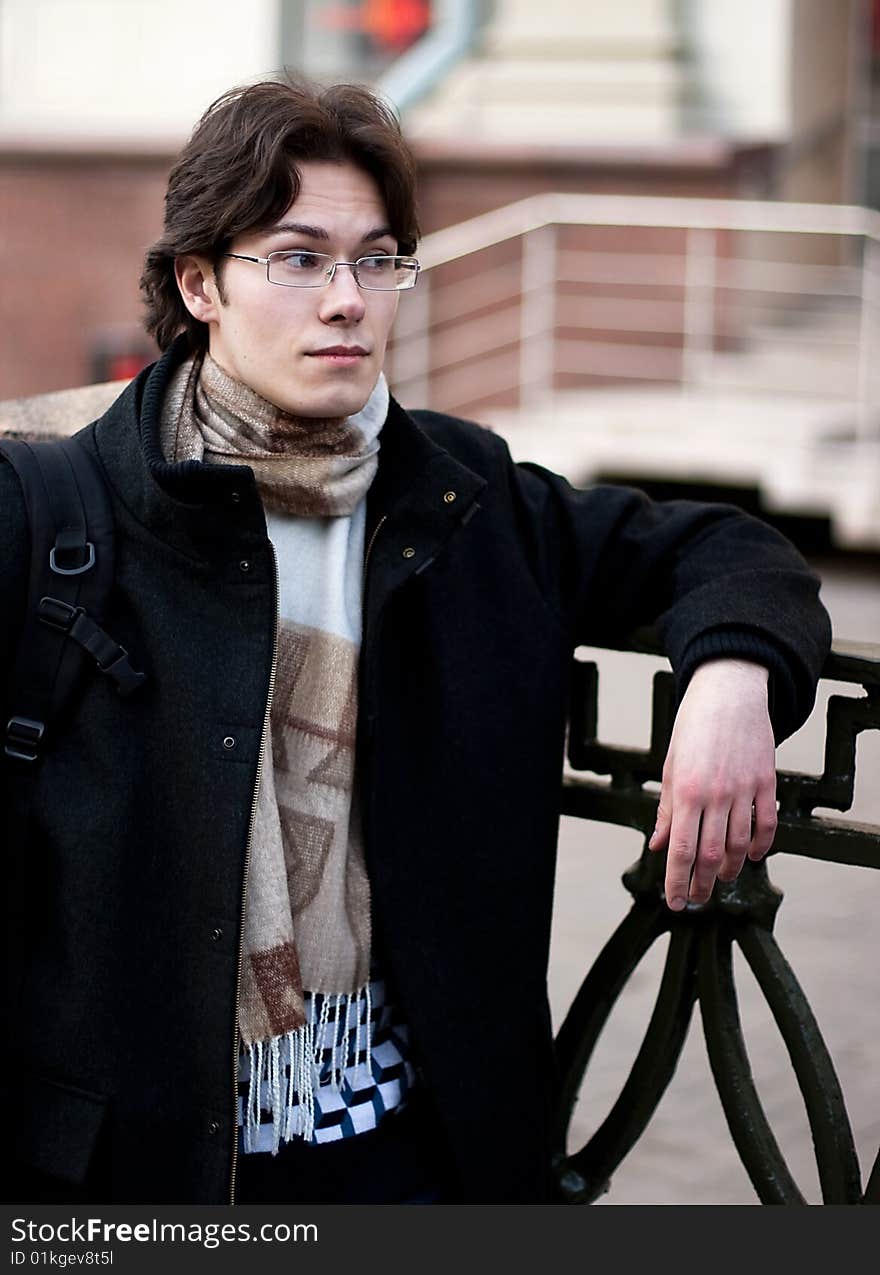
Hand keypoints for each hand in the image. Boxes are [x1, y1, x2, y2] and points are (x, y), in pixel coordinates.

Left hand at [648, 658, 777, 910]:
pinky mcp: (767, 782)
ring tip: (719, 879)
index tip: (674, 902)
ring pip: (739, 845)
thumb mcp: (671, 766)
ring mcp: (744, 790)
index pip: (680, 849)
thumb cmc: (693, 727)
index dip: (677, 881)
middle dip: (701, 884)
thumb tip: (656, 845)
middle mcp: (716, 794)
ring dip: (728, 869)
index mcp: (686, 791)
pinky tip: (751, 857)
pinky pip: (767, 825)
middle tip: (696, 899)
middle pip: (709, 854)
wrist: (729, 692)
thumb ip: (665, 809)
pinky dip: (760, 847)